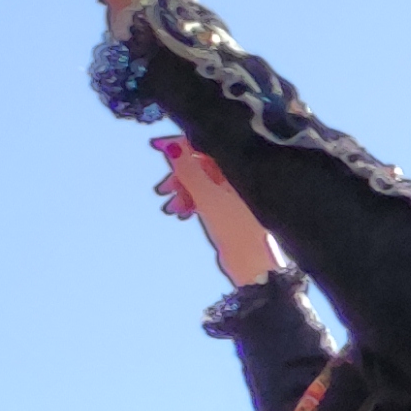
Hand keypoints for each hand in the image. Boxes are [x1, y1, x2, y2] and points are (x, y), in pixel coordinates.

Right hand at [153, 141, 280, 287]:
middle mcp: (241, 176)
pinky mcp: (232, 209)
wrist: (254, 265)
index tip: (156, 146)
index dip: (180, 145)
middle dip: (180, 175)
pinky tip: (181, 214)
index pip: (207, 145)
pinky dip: (192, 201)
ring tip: (171, 209)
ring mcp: (237, 193)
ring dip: (183, 191)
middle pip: (202, 163)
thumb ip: (188, 171)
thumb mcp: (207, 197)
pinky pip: (207, 196)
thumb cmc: (237, 230)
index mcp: (241, 168)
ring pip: (203, 181)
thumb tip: (172, 146)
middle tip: (162, 190)